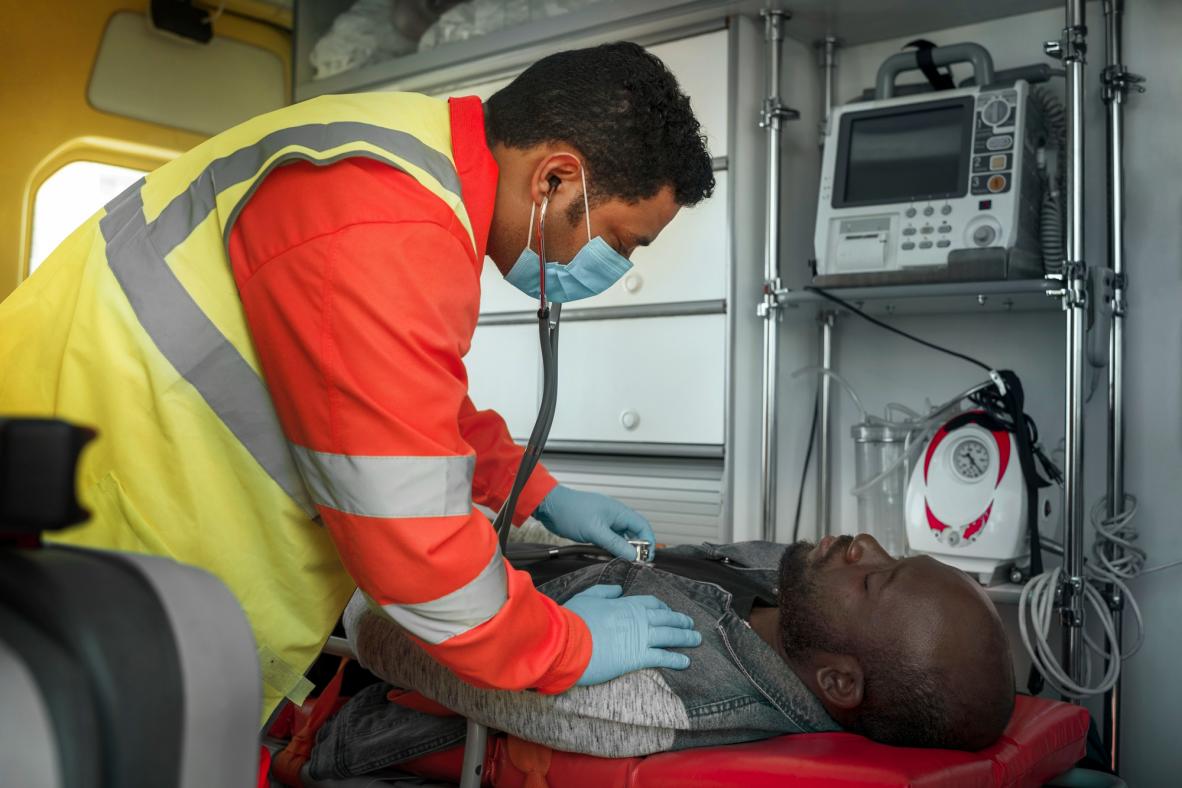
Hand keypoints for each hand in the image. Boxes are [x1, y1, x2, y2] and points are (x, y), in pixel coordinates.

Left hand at [534, 485, 655, 560]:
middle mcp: (615, 517)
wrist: (551, 506)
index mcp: (619, 512)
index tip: (645, 557)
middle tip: (633, 563)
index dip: (648, 542)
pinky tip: (606, 556)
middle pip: (634, 534)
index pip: (643, 527)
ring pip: (620, 539)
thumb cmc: (571, 512)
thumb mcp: (596, 531)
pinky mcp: (596, 529)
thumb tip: (634, 555)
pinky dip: (610, 549)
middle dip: (635, 549)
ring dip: (621, 550)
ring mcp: (605, 523)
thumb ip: (616, 544)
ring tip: (619, 561)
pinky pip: (609, 541)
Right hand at [563, 585, 700, 685]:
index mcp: (625, 604)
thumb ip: (604, 591)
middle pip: (666, 618)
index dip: (663, 607)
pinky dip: (676, 659)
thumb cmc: (573, 620)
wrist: (567, 641)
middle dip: (681, 621)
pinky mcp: (637, 657)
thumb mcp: (587, 597)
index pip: (651, 603)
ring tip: (696, 640)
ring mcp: (640, 637)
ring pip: (670, 635)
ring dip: (685, 638)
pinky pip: (663, 657)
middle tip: (691, 625)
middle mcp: (637, 619)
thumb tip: (618, 589)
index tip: (669, 611)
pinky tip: (685, 661)